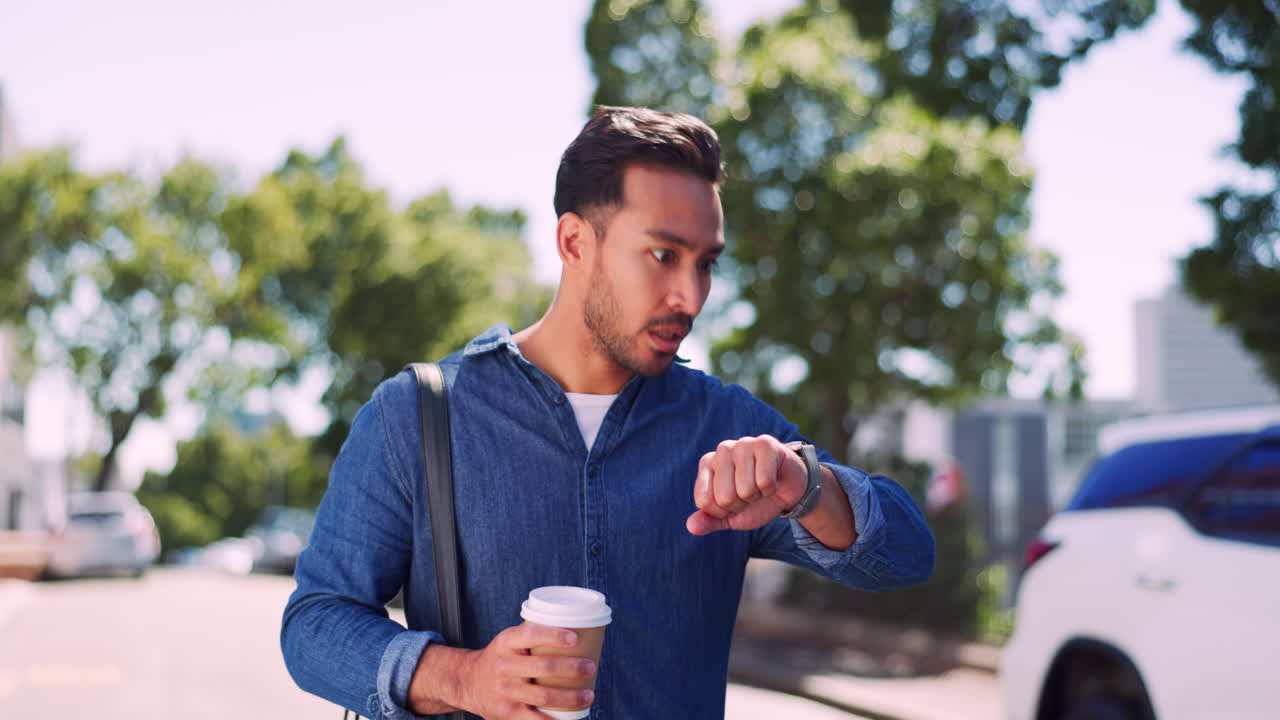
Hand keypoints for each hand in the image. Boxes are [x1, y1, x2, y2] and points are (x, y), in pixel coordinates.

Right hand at [420, 622, 595, 718]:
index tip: (575, 638)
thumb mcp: (508, 641)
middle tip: (591, 667)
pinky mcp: (507, 713)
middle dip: (572, 668)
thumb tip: (579, 631)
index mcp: (505, 643)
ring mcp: (505, 692)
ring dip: (571, 697)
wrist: (467, 682)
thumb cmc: (500, 658)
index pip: (530, 635)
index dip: (553, 636)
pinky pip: (535, 719)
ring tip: (589, 694)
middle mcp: (503, 666)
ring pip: (544, 696)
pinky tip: (571, 718)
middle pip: (543, 667)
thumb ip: (533, 636)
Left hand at [685, 435, 807, 534]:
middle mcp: (722, 450)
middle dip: (742, 504)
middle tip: (751, 493)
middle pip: (725, 497)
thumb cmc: (756, 500)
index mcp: (707, 464)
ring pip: (746, 490)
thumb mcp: (731, 515)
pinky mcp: (765, 443)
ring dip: (758, 496)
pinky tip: (773, 479)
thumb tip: (691, 527)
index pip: (704, 502)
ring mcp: (743, 443)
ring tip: (761, 485)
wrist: (788, 488)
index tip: (733, 503)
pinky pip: (765, 482)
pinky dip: (771, 489)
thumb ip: (710, 520)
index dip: (723, 512)